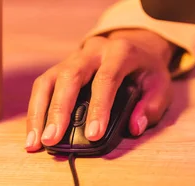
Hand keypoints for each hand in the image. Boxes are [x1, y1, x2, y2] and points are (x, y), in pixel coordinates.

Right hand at [25, 29, 175, 151]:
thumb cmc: (146, 70)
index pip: (106, 78)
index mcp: (119, 52)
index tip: (93, 134)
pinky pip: (42, 87)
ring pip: (48, 81)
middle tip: (51, 139)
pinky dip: (35, 111)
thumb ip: (151, 106)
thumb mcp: (160, 85)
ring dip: (38, 113)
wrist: (134, 46)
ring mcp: (72, 58)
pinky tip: (33, 133)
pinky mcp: (59, 68)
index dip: (99, 107)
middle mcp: (92, 52)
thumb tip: (134, 127)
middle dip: (58, 110)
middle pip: (69, 76)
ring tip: (35, 142)